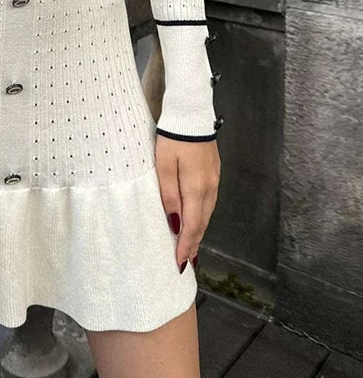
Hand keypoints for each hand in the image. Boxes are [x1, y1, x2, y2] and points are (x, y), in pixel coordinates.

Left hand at [155, 135, 220, 270]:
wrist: (191, 115)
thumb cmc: (173, 139)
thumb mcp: (163, 166)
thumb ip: (168, 195)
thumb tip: (174, 223)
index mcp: (196, 188)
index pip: (192, 226)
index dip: (185, 245)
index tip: (179, 263)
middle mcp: (209, 188)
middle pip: (202, 223)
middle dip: (193, 244)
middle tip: (185, 262)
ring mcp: (214, 180)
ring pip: (207, 213)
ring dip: (199, 232)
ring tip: (190, 247)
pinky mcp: (214, 173)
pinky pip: (209, 202)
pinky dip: (202, 217)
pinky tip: (196, 220)